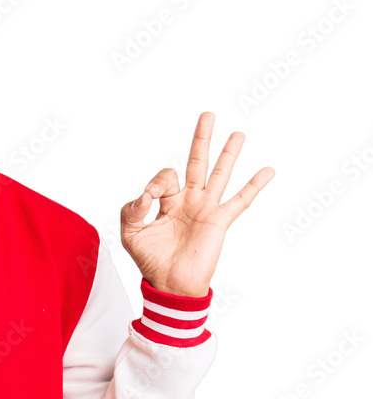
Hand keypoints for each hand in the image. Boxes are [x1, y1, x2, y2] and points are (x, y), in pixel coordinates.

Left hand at [119, 111, 274, 295]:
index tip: (148, 201)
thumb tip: (145, 196)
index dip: (155, 184)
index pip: (164, 178)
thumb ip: (132, 210)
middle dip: (201, 139)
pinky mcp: (219, 221)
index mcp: (167, 202)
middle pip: (196, 163)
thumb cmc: (150, 260)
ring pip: (220, 174)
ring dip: (229, 153)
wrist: (170, 284)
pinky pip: (240, 200)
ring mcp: (206, 209)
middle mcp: (188, 201)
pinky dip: (254, 185)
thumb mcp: (131, 234)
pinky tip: (267, 170)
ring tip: (238, 133)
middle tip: (207, 115)